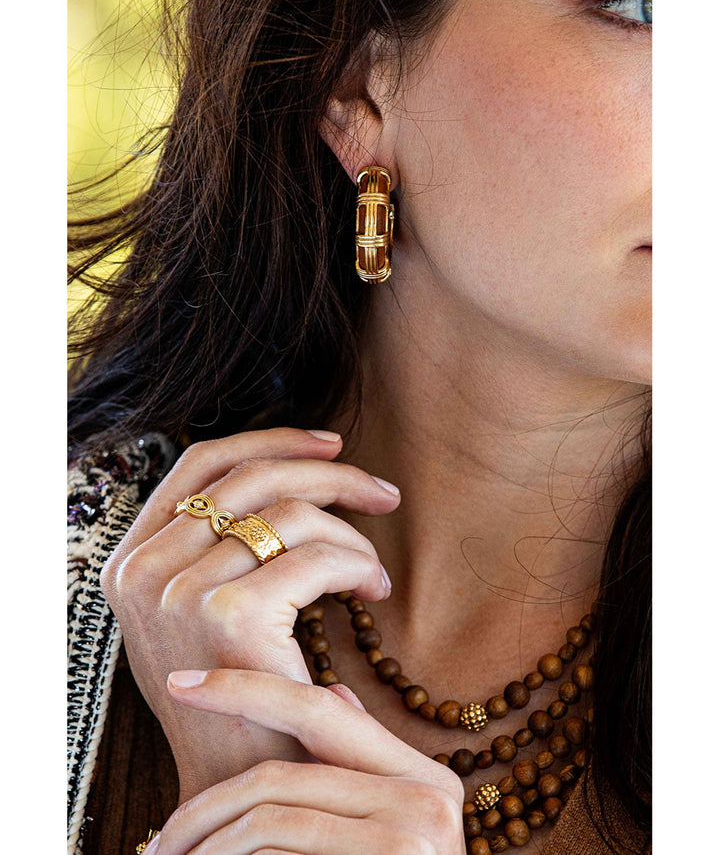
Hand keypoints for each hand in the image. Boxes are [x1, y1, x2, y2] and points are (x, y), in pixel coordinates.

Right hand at [99, 427, 400, 801]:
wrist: (238, 783)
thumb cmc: (236, 694)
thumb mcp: (202, 609)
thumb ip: (216, 544)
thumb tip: (282, 467)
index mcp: (132, 558)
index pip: (201, 464)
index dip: (270, 440)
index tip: (329, 444)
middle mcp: (144, 568)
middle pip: (253, 477)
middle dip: (330, 474)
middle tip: (381, 491)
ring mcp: (180, 590)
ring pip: (292, 512)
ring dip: (350, 533)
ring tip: (372, 572)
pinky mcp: (229, 615)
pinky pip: (316, 556)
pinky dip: (358, 564)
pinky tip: (373, 592)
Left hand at [144, 667, 464, 853]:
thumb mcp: (393, 830)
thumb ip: (364, 768)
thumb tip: (335, 692)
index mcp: (425, 779)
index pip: (320, 709)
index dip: (244, 688)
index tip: (182, 684)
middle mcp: (427, 799)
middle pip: (280, 774)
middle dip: (204, 806)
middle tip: (159, 841)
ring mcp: (413, 838)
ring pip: (269, 818)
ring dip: (207, 846)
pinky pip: (281, 853)